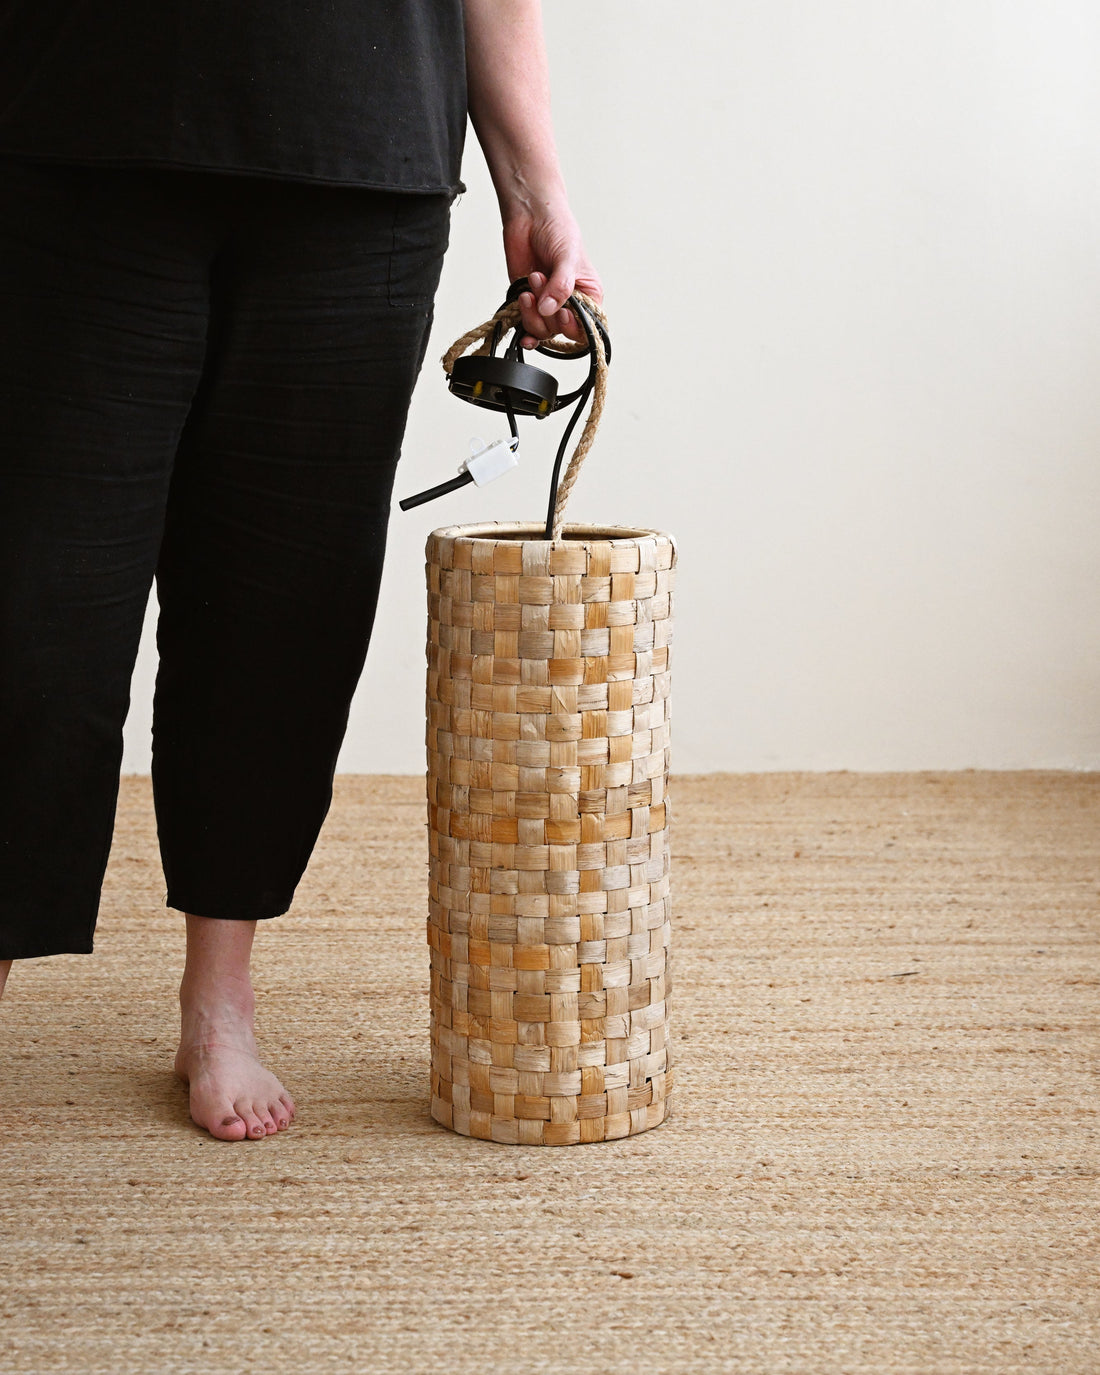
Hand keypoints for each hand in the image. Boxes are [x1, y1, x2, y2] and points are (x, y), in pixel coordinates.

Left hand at [502, 208, 603, 349]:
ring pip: (542, 329)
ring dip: (532, 313)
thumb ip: (561, 285)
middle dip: (548, 312)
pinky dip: (524, 328)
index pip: (587, 326)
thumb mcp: (567, 257)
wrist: (531, 216)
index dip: (574, 326)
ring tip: (530, 280)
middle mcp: (569, 304)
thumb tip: (548, 309)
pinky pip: (527, 325)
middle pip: (561, 330)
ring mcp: (547, 304)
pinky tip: (522, 333)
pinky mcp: (528, 302)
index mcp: (588, 295)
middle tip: (540, 281)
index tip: (562, 312)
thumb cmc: (558, 230)